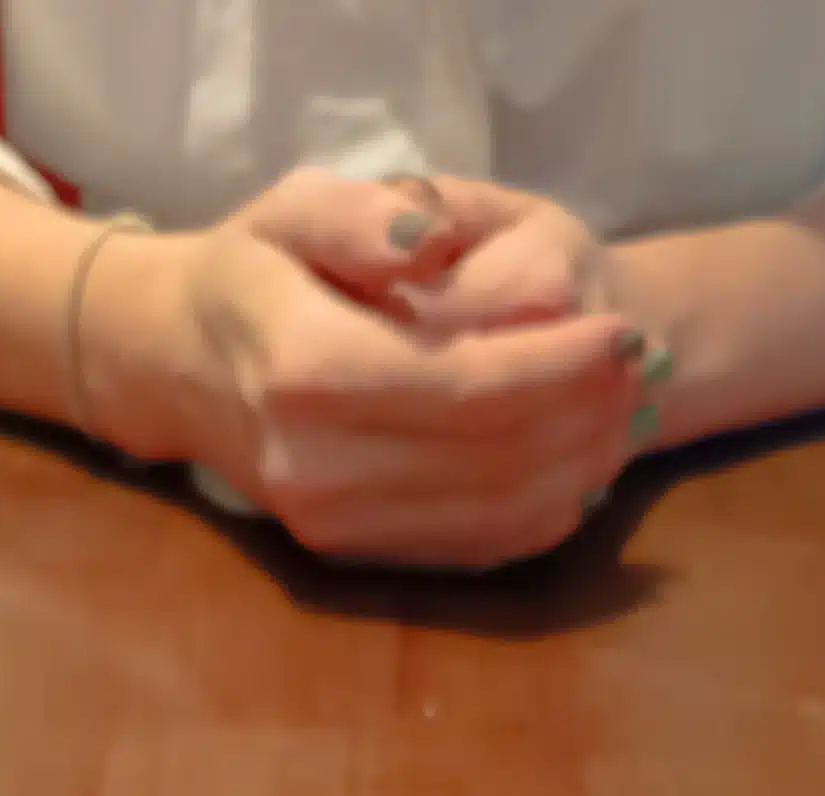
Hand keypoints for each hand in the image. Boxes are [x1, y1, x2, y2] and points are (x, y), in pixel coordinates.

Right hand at [87, 170, 648, 568]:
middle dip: (588, 417)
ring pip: (496, 516)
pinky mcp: (359, 558)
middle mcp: (320, 468)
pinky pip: (477, 550)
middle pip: (495, 461)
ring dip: (581, 467)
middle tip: (643, 367)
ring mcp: (337, 525)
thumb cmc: (252, 272)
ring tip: (625, 408)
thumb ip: (364, 216)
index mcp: (307, 374)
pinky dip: (546, 510)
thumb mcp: (291, 207)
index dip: (562, 368)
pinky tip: (579, 457)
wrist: (181, 368)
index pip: (467, 388)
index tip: (626, 332)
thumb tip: (434, 243)